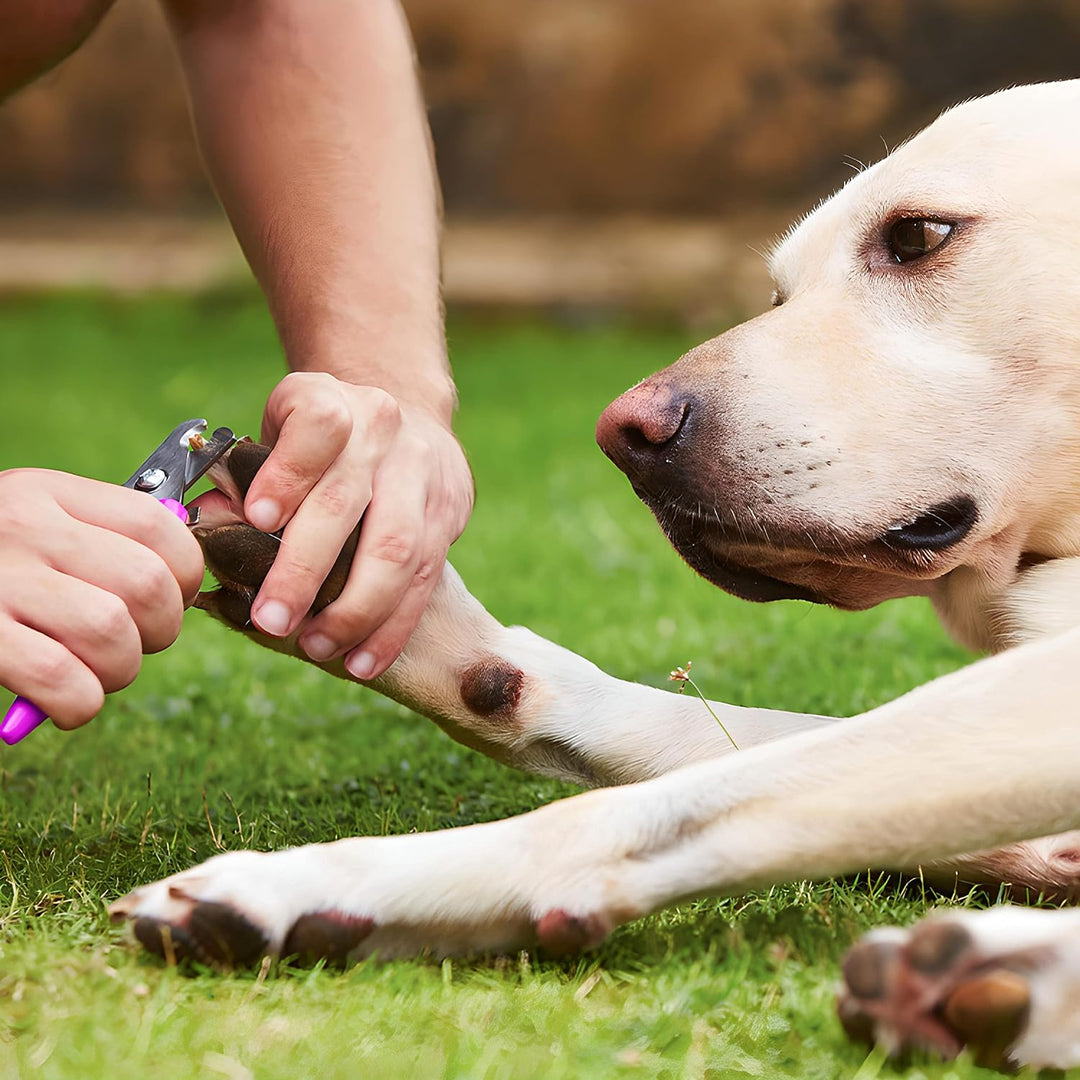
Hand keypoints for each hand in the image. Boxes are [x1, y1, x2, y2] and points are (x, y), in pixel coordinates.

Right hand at [0, 470, 204, 727]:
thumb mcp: (31, 526)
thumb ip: (97, 539)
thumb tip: (181, 577)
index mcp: (47, 493)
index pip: (157, 523)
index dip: (185, 573)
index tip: (171, 599)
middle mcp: (22, 528)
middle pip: (146, 583)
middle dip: (160, 630)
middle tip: (133, 644)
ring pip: (111, 632)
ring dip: (120, 670)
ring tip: (96, 673)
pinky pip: (61, 679)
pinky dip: (81, 703)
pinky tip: (66, 703)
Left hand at [238, 372, 472, 678]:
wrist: (405, 416)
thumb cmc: (322, 441)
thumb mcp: (279, 433)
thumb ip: (247, 477)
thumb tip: (210, 524)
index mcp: (332, 402)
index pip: (318, 427)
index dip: (288, 473)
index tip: (256, 519)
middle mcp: (383, 432)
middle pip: (348, 502)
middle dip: (306, 569)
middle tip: (271, 619)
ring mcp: (422, 474)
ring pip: (398, 550)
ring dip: (354, 610)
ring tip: (317, 646)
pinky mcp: (449, 514)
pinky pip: (425, 581)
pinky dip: (392, 628)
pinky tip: (362, 659)